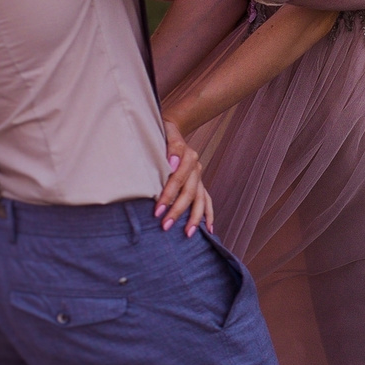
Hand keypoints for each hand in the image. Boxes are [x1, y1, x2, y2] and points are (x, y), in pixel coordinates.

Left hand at [155, 119, 213, 236]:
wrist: (171, 130)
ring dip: (195, 218)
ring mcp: (199, 177)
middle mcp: (196, 168)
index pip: (177, 179)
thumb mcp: (164, 134)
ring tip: (188, 234)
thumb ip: (171, 148)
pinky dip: (208, 214)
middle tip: (165, 226)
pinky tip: (209, 229)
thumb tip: (173, 164)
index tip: (156, 211)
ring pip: (200, 199)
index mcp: (188, 156)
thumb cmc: (162, 134)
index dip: (168, 195)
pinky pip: (207, 200)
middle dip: (177, 211)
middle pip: (189, 193)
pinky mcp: (200, 184)